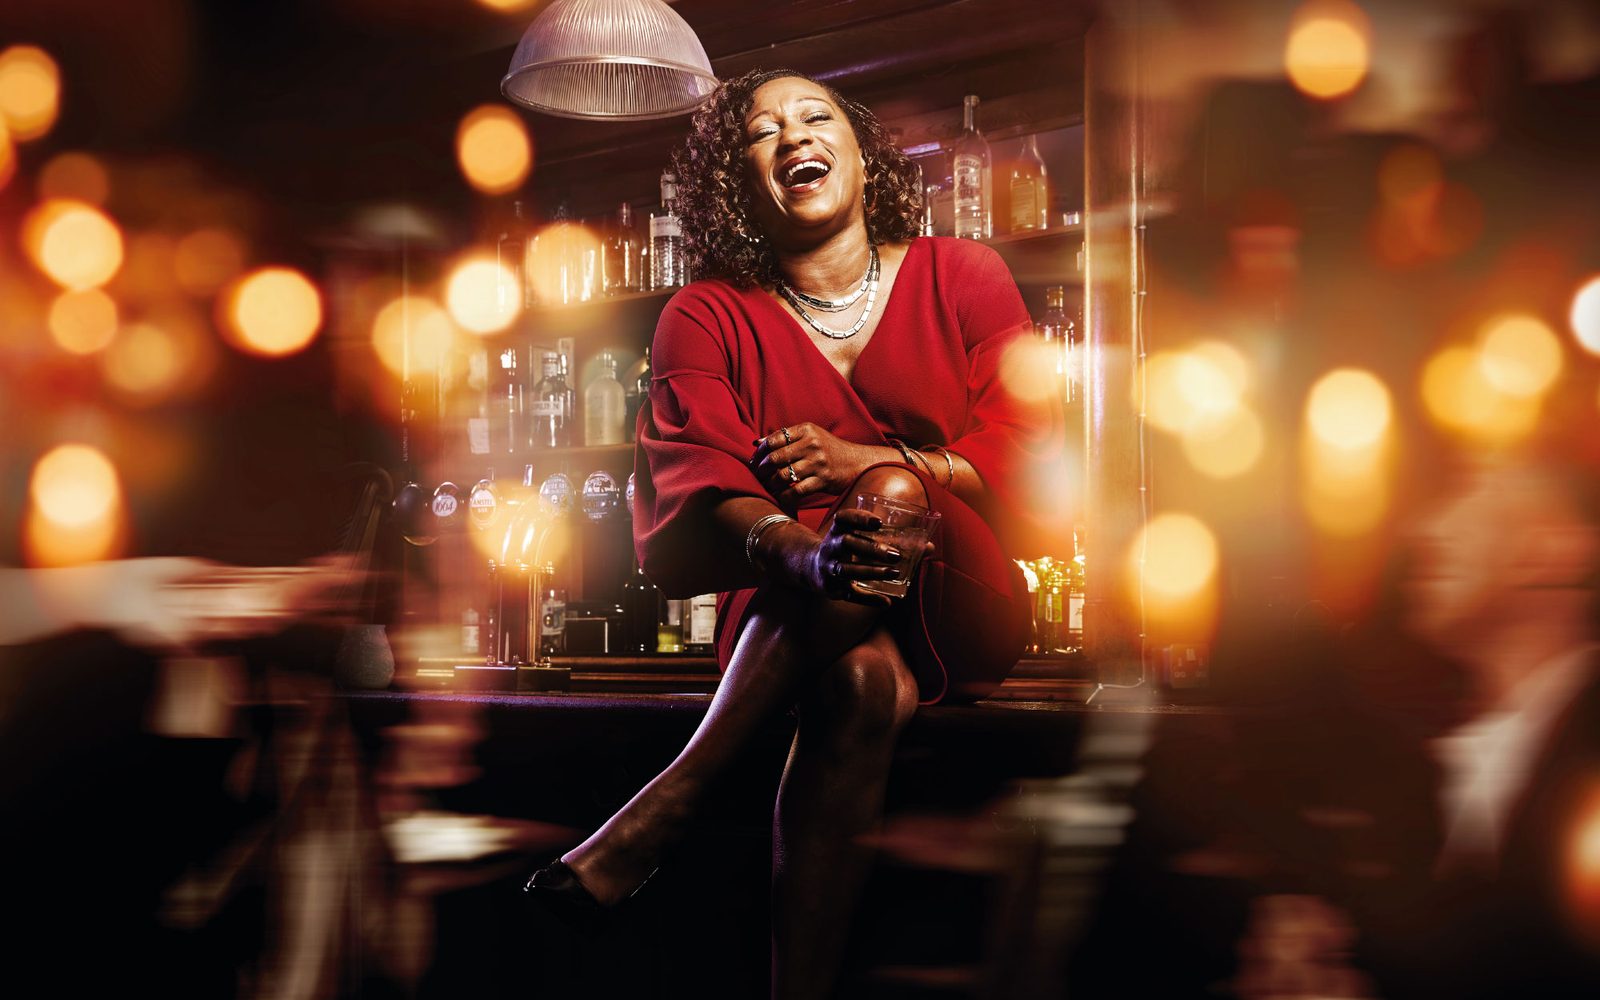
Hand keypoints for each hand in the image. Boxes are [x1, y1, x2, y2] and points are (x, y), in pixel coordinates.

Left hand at [751, 422, 874, 503]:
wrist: (857, 463)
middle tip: (758, 476)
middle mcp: (812, 444)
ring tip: (768, 486)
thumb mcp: (810, 436)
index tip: (755, 461)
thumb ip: (785, 438)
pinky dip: (784, 496)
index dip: (760, 452)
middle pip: (776, 458)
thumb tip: (756, 443)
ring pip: (783, 476)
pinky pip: (796, 491)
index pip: (774, 439)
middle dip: (762, 470)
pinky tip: (781, 496)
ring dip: (771, 484)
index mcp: (806, 430)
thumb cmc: (829, 449)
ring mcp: (818, 463)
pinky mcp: (823, 480)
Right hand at [788, 508, 913, 606]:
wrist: (810, 568)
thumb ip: (891, 540)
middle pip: (847, 544)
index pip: (843, 519)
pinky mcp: (831, 589)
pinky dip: (869, 599)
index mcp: (836, 531)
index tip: (879, 522)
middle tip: (895, 554)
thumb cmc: (847, 549)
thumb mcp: (859, 539)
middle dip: (871, 549)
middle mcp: (829, 548)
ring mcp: (828, 569)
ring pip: (847, 570)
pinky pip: (850, 595)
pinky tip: (887, 602)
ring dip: (872, 572)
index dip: (859, 518)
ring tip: (894, 573)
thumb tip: (929, 548)